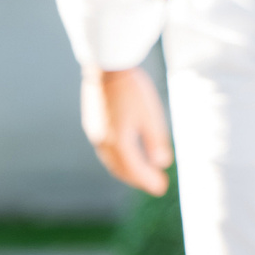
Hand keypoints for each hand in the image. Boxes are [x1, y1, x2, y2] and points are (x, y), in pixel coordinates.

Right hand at [81, 66, 171, 195]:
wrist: (107, 66)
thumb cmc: (133, 89)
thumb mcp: (150, 115)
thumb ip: (155, 141)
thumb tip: (161, 164)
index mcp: (118, 143)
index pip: (135, 170)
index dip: (148, 181)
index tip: (162, 188)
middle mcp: (103, 143)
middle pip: (121, 169)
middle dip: (139, 179)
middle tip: (155, 185)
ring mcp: (95, 134)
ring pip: (112, 161)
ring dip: (127, 171)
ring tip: (142, 174)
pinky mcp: (92, 124)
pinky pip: (106, 151)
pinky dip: (118, 159)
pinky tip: (126, 155)